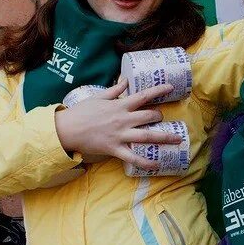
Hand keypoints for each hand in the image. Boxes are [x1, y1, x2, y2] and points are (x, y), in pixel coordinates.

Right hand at [54, 80, 183, 170]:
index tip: (170, 87)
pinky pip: (133, 157)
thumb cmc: (81, 112)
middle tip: (163, 118)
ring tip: (177, 139)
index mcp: (119, 105)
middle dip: (160, 117)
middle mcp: (123, 120)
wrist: (66, 129)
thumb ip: (114, 89)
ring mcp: (120, 135)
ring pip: (146, 136)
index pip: (143, 96)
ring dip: (164, 137)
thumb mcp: (98, 97)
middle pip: (149, 117)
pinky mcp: (114, 149)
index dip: (159, 90)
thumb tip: (125, 80)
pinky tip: (156, 165)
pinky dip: (145, 162)